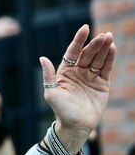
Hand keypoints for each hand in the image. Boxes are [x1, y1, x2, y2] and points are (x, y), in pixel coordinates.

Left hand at [40, 25, 115, 152]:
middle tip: (103, 35)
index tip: (85, 28)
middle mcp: (78, 72)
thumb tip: (42, 57)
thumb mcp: (51, 93)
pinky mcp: (102, 83)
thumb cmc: (61, 111)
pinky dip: (109, 58)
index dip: (78, 40)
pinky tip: (112, 49)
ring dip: (103, 48)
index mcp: (65, 72)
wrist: (76, 126)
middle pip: (87, 54)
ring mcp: (90, 77)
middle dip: (94, 44)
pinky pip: (106, 68)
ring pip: (98, 59)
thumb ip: (48, 76)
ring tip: (109, 37)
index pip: (72, 52)